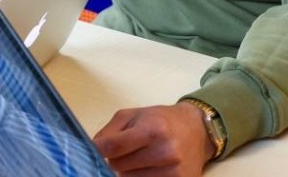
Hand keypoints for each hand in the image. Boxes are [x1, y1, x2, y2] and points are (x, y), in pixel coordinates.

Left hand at [92, 102, 216, 176]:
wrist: (196, 130)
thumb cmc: (161, 120)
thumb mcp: (132, 115)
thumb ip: (108, 132)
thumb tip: (90, 150)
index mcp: (153, 130)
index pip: (114, 147)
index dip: (98, 150)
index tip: (92, 151)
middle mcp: (165, 152)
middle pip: (118, 166)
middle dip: (115, 160)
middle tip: (126, 151)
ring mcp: (173, 172)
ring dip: (127, 172)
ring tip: (139, 159)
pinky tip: (148, 168)